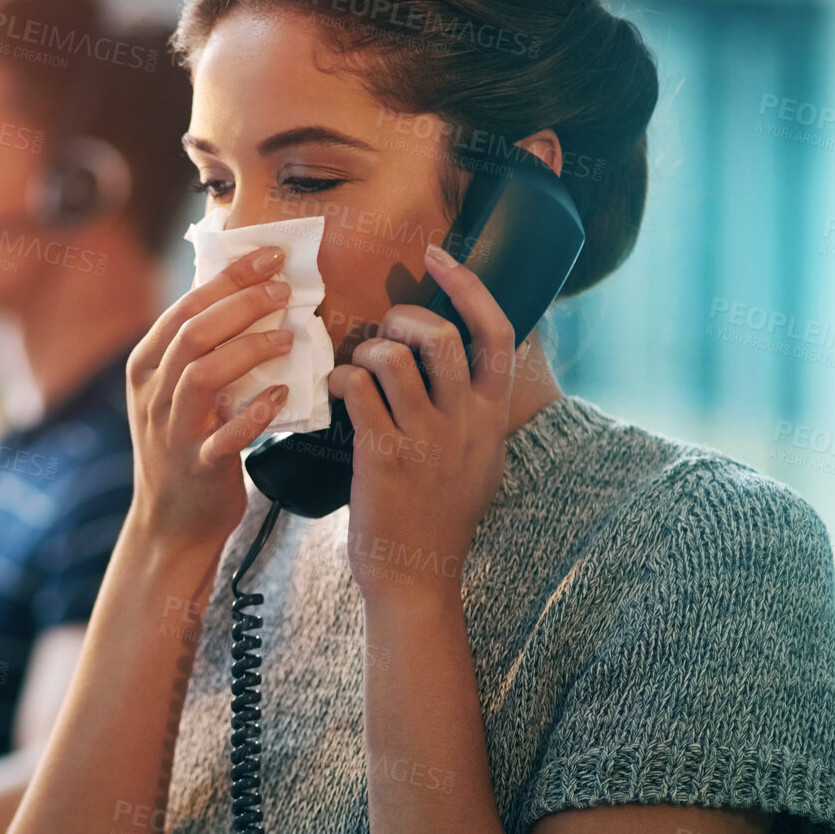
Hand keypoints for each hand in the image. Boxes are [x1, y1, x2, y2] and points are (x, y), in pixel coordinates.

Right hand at [124, 246, 296, 544]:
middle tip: (285, 288)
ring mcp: (172, 431)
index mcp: (145, 367)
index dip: (228, 277)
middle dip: (242, 303)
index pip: (184, 307)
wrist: (172, 522)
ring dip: (249, 350)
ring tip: (289, 337)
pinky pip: (225, 435)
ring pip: (202, 375)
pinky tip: (283, 396)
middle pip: (193, 334)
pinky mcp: (197, 466)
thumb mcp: (175, 391)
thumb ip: (197, 348)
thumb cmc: (186, 444)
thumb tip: (240, 291)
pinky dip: (255, 414)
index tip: (270, 256)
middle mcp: (153, 395)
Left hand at [327, 244, 514, 604]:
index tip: (438, 256)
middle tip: (383, 330)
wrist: (417, 577)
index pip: (498, 332)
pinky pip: (358, 388)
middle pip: (440, 334)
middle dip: (403, 316)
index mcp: (492, 417)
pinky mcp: (384, 455)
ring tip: (357, 368)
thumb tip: (463, 361)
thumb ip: (475, 411)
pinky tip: (336, 391)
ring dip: (366, 350)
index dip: (469, 285)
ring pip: (394, 356)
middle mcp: (465, 422)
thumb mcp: (479, 460)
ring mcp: (426, 438)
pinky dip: (341, 378)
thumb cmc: (439, 516)